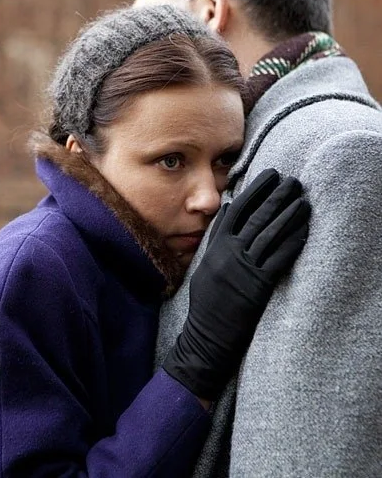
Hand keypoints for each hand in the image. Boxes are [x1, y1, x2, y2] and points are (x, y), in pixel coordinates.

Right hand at [163, 169, 309, 400]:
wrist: (207, 333)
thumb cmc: (206, 300)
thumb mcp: (205, 263)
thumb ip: (217, 235)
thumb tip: (228, 208)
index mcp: (216, 245)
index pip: (238, 209)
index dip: (256, 190)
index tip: (271, 176)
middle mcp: (229, 252)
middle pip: (257, 217)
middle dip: (277, 196)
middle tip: (293, 181)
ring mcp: (243, 267)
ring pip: (270, 234)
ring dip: (290, 215)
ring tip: (304, 200)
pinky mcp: (258, 284)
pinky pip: (279, 258)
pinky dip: (292, 242)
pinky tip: (304, 230)